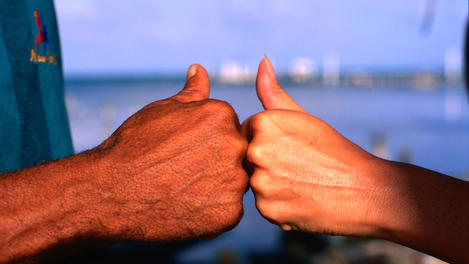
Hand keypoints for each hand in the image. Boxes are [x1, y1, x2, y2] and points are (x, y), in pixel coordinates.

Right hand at [92, 64, 247, 240]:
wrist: (110, 192)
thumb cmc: (133, 147)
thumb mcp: (162, 110)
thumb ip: (191, 92)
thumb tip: (200, 70)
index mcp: (221, 114)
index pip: (229, 126)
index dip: (205, 140)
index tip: (184, 150)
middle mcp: (235, 144)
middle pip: (236, 153)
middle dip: (215, 161)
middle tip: (183, 171)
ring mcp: (234, 181)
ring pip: (234, 182)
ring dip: (216, 186)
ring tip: (184, 189)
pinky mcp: (229, 214)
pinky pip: (229, 210)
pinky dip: (212, 211)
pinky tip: (188, 206)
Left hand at [241, 57, 386, 235]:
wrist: (367, 191)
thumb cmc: (334, 150)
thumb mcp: (303, 116)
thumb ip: (273, 91)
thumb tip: (261, 61)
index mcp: (262, 123)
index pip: (246, 133)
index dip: (269, 141)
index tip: (291, 148)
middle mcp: (255, 152)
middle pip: (246, 158)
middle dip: (267, 163)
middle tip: (299, 167)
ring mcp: (260, 184)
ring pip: (254, 183)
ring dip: (272, 185)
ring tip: (302, 183)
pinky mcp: (268, 211)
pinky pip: (264, 206)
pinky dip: (279, 205)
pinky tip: (302, 199)